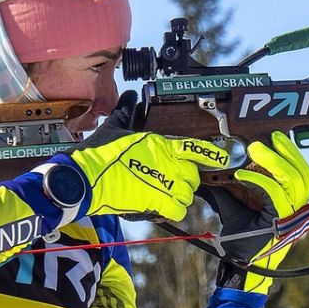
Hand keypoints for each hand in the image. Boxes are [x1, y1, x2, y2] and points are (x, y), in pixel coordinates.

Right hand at [55, 91, 230, 220]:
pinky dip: (173, 210)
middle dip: (186, 178)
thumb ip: (126, 111)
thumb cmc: (97, 153)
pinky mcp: (156, 203)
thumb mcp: (114, 126)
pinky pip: (178, 210)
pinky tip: (163, 207)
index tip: (222, 158)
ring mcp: (164, 184)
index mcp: (160, 144)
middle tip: (173, 180)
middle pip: (193, 175)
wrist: (86, 178)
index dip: (212, 155)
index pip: (195, 148)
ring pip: (187, 194)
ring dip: (180, 195)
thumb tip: (130, 97)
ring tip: (166, 194)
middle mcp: (167, 164)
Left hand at [203, 131, 308, 293]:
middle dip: (287, 152)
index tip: (276, 137)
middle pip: (304, 174)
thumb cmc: (239, 240)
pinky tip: (241, 174)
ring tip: (253, 150)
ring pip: (293, 181)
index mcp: (292, 204)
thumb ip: (228, 189)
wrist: (238, 265)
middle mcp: (296, 210)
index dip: (293, 154)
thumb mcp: (233, 207)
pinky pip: (274, 194)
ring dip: (273, 161)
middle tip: (266, 139)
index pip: (304, 174)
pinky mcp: (279, 222)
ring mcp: (290, 217)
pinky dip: (258, 180)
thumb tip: (208, 172)